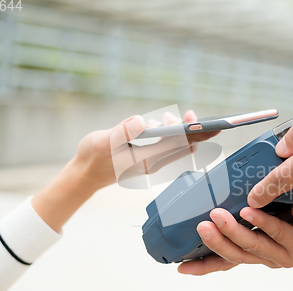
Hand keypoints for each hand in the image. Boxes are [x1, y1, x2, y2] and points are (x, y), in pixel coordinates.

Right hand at [33, 110, 216, 231]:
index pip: (179, 145)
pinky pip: (167, 147)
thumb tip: (141, 121)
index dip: (195, 134)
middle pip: (184, 147)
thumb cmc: (93, 157)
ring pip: (176, 147)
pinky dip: (168, 134)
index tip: (207, 124)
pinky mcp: (148, 159)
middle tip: (188, 114)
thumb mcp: (102, 141)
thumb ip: (122, 131)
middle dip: (192, 130)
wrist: (85, 175)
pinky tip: (157, 124)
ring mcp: (152, 162)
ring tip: (166, 117)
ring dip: (177, 130)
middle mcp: (154, 163)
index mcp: (146, 160)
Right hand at [178, 207, 292, 274]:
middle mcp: (268, 254)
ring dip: (232, 232)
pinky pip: (277, 233)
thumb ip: (246, 202)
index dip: (203, 265)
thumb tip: (224, 186)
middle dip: (214, 243)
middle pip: (234, 256)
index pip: (226, 260)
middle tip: (201, 226)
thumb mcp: (266, 206)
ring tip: (216, 216)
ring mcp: (284, 252)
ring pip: (252, 247)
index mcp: (257, 247)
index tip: (182, 267)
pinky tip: (249, 211)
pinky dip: (261, 223)